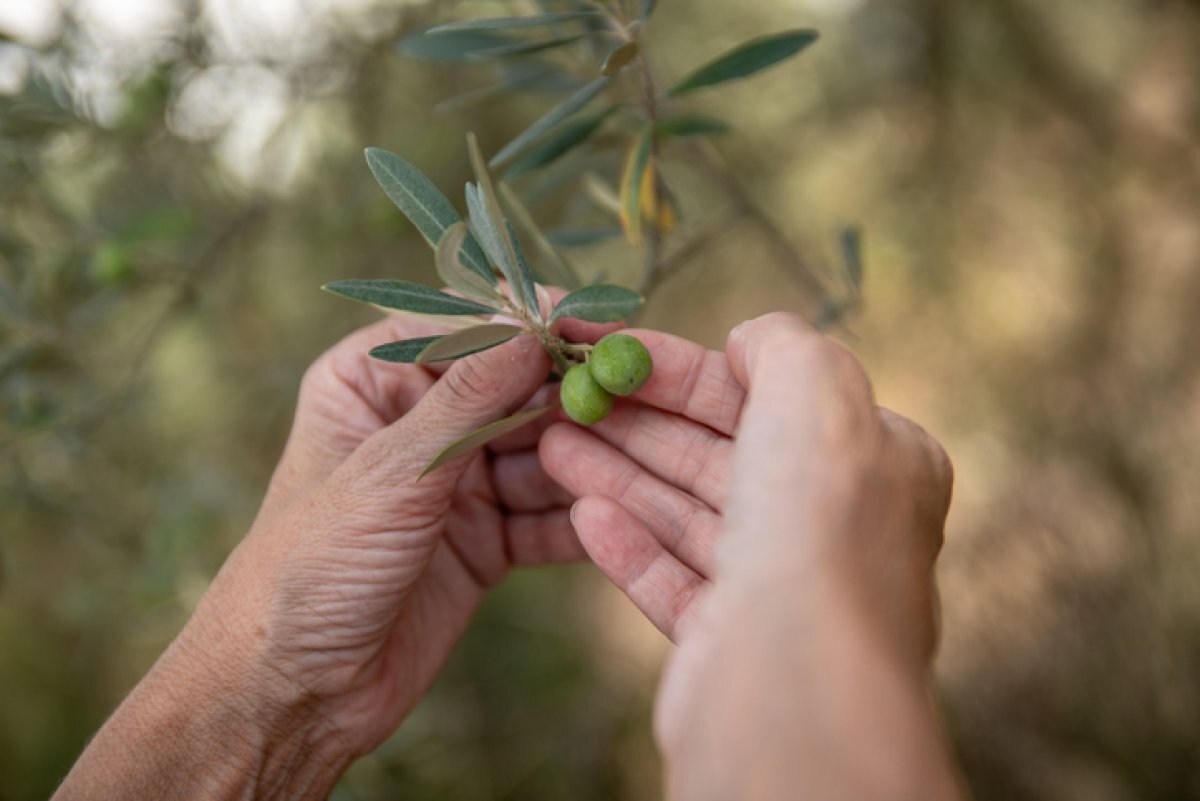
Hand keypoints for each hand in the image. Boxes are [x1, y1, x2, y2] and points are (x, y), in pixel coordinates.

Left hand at [56, 312, 583, 798]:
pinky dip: (578, 513)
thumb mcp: (392, 470)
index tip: (593, 320)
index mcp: (372, 381)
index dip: (530, 324)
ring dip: (583, 455)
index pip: (465, 331)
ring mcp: (456, 485)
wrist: (294, 693)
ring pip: (540, 452)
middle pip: (515, 389)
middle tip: (631, 392)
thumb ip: (469, 400)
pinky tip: (619, 510)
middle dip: (568, 393)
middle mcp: (419, 424)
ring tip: (636, 452)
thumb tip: (534, 331)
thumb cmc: (312, 565)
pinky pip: (545, 515)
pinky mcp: (485, 542)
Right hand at [539, 312, 960, 799]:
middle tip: (568, 400)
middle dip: (641, 425)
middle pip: (722, 456)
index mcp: (880, 461)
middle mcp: (838, 525)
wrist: (797, 678)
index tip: (615, 352)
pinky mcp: (734, 642)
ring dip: (622, 477)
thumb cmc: (818, 520)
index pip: (771, 397)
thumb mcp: (817, 390)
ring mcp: (785, 588)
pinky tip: (585, 515)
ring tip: (553, 448)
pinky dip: (630, 545)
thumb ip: (783, 345)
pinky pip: (675, 580)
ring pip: (692, 517)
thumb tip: (749, 340)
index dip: (686, 370)